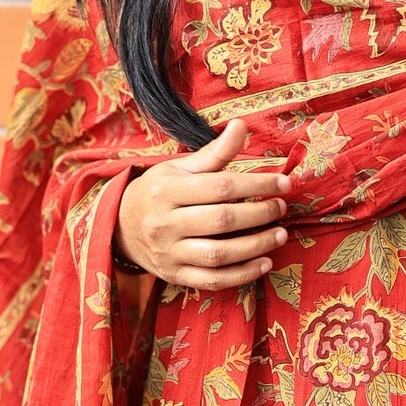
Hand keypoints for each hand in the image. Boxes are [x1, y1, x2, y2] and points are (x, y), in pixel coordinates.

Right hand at [115, 116, 291, 289]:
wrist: (122, 227)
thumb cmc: (159, 191)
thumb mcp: (180, 167)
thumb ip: (214, 152)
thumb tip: (242, 125)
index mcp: (167, 190)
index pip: (220, 186)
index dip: (256, 184)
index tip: (282, 183)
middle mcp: (165, 223)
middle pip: (221, 220)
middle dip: (259, 214)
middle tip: (281, 208)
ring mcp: (169, 253)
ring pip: (218, 254)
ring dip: (256, 246)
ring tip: (280, 234)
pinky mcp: (175, 275)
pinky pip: (212, 280)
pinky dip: (241, 275)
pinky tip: (264, 263)